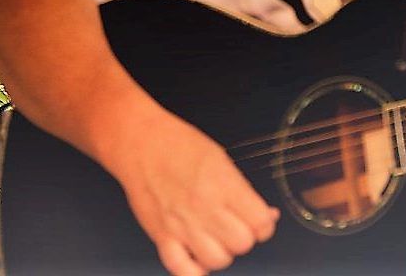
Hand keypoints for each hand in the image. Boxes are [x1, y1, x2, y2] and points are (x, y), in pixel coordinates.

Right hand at [100, 109, 277, 275]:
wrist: (139, 141)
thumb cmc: (177, 144)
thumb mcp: (220, 159)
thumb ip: (242, 191)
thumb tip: (266, 215)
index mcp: (222, 184)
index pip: (260, 223)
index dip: (264, 224)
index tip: (257, 220)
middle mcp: (204, 206)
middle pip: (242, 244)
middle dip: (241, 237)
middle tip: (232, 225)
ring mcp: (182, 224)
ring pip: (217, 260)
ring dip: (219, 252)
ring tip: (212, 237)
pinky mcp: (161, 236)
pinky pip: (182, 270)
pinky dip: (192, 269)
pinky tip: (195, 255)